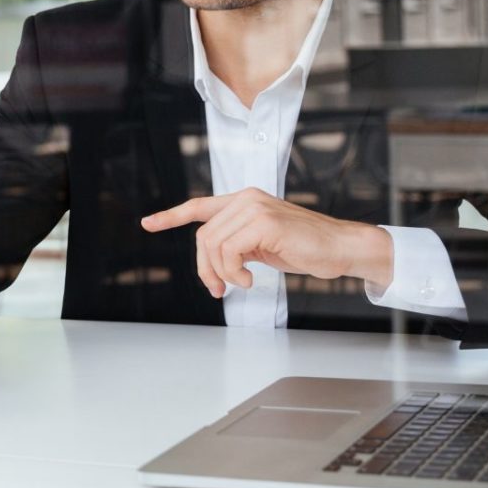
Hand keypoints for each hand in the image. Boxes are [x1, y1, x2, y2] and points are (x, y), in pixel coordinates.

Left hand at [141, 189, 393, 296]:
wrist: (339, 248)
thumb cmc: (305, 248)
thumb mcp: (262, 244)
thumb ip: (238, 243)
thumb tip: (213, 263)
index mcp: (244, 201)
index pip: (199, 206)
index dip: (171, 216)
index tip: (148, 223)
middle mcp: (246, 198)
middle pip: (203, 236)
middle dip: (205, 268)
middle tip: (218, 289)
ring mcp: (254, 207)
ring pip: (213, 244)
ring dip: (222, 273)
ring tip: (241, 283)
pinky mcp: (263, 221)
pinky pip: (229, 251)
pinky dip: (234, 272)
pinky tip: (251, 279)